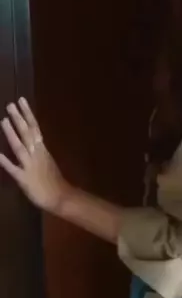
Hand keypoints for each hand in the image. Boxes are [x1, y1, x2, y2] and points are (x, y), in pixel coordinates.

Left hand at [0, 98, 70, 212]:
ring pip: (20, 146)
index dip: (28, 113)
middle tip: (11, 104)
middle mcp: (37, 154)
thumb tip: (32, 141)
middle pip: (27, 133)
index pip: (35, 127)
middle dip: (19, 118)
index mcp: (42, 149)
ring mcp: (30, 165)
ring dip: (12, 133)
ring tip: (3, 120)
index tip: (21, 100)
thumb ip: (38, 152)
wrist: (61, 197)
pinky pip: (13, 169)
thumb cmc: (54, 181)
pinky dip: (5, 162)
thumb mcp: (47, 162)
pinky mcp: (24, 178)